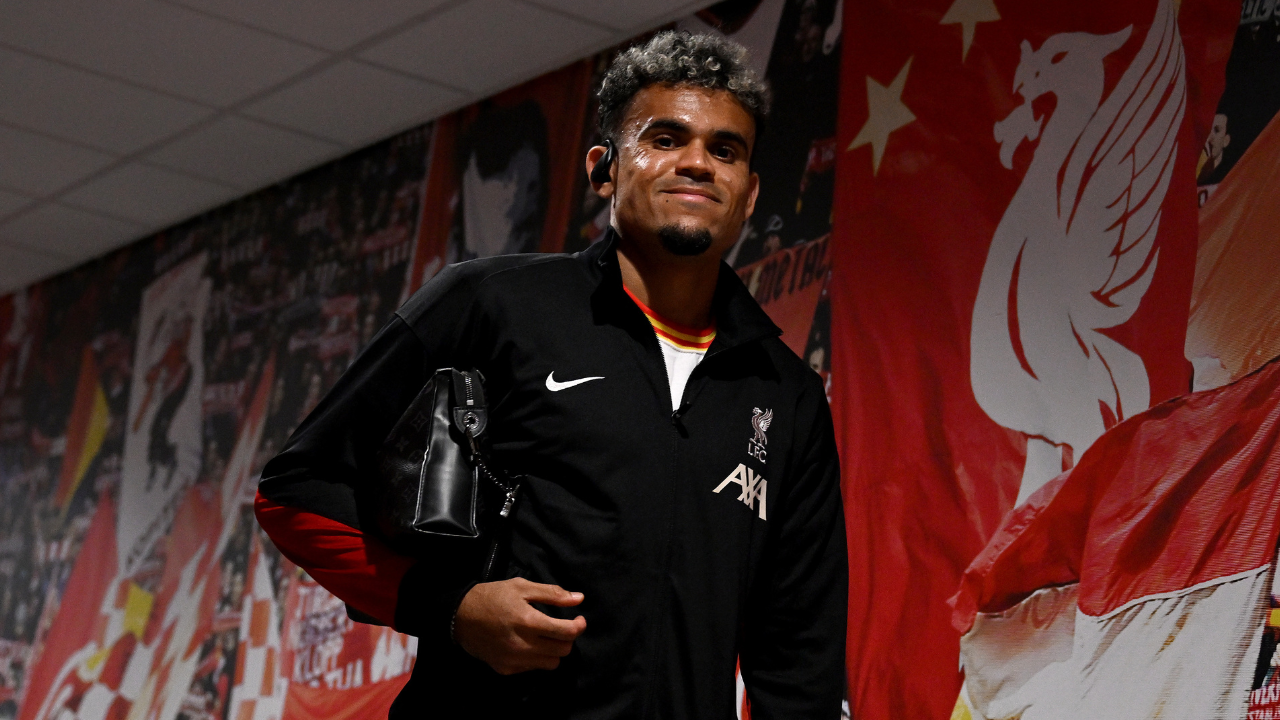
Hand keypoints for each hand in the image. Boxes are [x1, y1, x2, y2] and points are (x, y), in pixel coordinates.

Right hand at [453, 578, 586, 674]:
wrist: (460, 617)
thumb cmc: (492, 597)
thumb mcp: (522, 587)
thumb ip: (552, 594)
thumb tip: (579, 599)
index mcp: (528, 622)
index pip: (567, 632)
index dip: (579, 626)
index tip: (579, 620)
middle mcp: (523, 645)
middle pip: (563, 651)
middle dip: (568, 638)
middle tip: (562, 627)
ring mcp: (514, 660)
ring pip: (551, 664)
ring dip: (554, 650)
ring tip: (546, 637)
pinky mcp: (506, 669)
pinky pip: (533, 668)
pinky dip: (537, 658)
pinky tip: (529, 645)